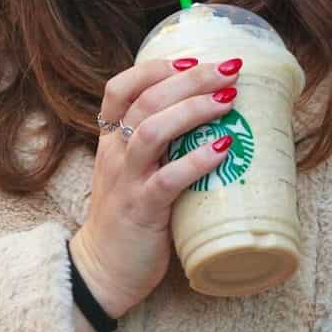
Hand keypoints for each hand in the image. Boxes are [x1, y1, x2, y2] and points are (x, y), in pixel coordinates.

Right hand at [69, 55, 243, 331]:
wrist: (101, 272)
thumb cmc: (128, 221)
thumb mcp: (133, 175)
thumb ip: (159, 149)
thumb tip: (212, 122)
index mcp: (111, 142)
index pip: (120, 89)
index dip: (155, 68)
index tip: (193, 58)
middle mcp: (115, 154)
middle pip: (145, 100)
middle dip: (190, 78)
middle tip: (229, 69)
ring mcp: (126, 181)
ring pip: (152, 130)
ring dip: (194, 109)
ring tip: (229, 100)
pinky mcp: (142, 210)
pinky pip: (168, 178)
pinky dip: (197, 160)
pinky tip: (223, 150)